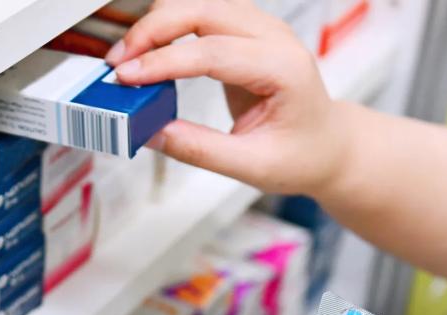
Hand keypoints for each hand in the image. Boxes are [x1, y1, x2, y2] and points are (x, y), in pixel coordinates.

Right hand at [105, 0, 350, 195]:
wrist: (327, 146)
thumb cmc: (302, 155)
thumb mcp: (251, 166)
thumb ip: (199, 149)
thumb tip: (150, 132)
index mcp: (284, 69)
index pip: (213, 52)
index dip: (164, 62)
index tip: (126, 78)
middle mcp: (275, 39)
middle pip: (203, 10)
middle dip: (154, 31)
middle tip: (118, 64)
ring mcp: (261, 29)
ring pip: (199, 2)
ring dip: (159, 23)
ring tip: (129, 58)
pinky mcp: (246, 32)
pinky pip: (202, 13)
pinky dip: (171, 25)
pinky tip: (150, 51)